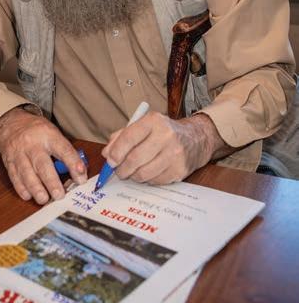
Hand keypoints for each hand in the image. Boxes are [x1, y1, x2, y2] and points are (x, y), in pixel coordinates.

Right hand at [0, 107, 87, 203]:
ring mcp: (19, 153)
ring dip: (36, 188)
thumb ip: (65, 151)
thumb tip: (79, 173)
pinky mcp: (9, 162)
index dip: (73, 164)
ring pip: (26, 173)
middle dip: (51, 182)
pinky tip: (28, 196)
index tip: (81, 178)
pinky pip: (14, 177)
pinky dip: (21, 188)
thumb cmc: (37, 131)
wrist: (12, 123)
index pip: (63, 150)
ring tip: (44, 199)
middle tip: (59, 195)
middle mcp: (33, 144)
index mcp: (48, 135)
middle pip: (42, 164)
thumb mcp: (53, 133)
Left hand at [101, 111, 225, 184]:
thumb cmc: (163, 132)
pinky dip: (147, 180)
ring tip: (132, 172)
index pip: (129, 137)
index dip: (116, 152)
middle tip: (118, 171)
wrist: (195, 139)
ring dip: (133, 176)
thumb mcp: (143, 126)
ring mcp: (175, 154)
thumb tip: (107, 154)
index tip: (110, 160)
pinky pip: (155, 181)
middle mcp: (166, 136)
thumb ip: (122, 137)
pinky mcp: (180, 170)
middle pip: (135, 158)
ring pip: (144, 173)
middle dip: (122, 169)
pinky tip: (148, 172)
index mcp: (154, 121)